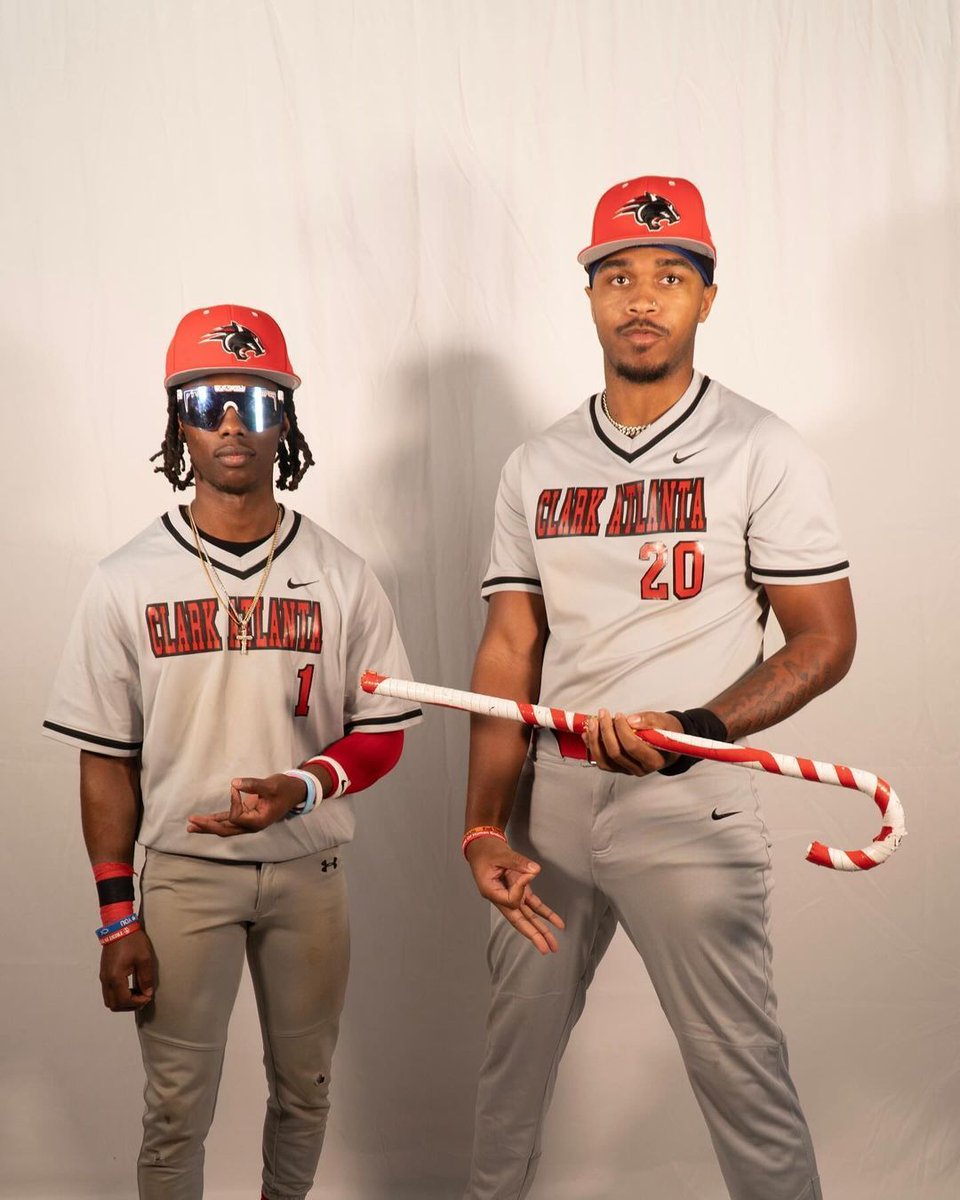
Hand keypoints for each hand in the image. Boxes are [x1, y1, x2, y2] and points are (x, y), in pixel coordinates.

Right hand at [99, 929, 155, 1011]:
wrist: (119, 927)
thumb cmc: (132, 940)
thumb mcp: (144, 958)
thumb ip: (146, 978)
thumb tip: (147, 992)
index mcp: (115, 977)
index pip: (124, 1001)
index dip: (137, 1003)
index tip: (148, 996)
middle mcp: (106, 979)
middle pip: (114, 1005)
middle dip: (129, 1005)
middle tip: (143, 997)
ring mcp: (103, 976)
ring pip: (109, 1000)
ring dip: (123, 1001)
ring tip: (137, 992)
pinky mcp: (104, 972)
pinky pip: (108, 991)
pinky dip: (118, 994)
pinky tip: (130, 987)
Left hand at [186, 773, 306, 836]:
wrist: (294, 791)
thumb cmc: (285, 788)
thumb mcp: (271, 785)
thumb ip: (253, 785)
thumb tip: (234, 783)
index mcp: (259, 821)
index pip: (237, 817)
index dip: (233, 803)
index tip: (236, 788)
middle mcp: (251, 825)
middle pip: (226, 829)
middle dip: (208, 826)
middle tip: (191, 822)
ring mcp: (247, 822)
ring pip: (224, 827)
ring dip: (208, 826)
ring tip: (190, 827)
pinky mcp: (245, 815)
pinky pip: (227, 820)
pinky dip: (215, 820)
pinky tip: (202, 821)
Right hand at [465, 835, 564, 954]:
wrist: (483, 846)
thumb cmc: (486, 851)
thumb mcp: (500, 854)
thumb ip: (518, 862)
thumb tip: (534, 870)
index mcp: (491, 891)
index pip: (511, 899)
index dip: (522, 888)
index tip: (527, 872)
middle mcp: (501, 898)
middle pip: (518, 920)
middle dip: (533, 934)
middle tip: (545, 948)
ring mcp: (510, 895)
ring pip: (527, 916)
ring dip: (541, 930)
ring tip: (553, 944)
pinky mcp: (519, 890)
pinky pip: (533, 905)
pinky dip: (545, 913)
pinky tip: (556, 922)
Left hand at [584, 709, 683, 775]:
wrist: (668, 742)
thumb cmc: (667, 731)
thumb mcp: (664, 722)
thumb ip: (649, 721)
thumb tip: (630, 720)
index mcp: (654, 760)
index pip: (633, 748)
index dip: (622, 731)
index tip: (619, 716)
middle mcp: (640, 769)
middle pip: (616, 754)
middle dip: (606, 732)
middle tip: (603, 714)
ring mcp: (628, 770)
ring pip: (605, 761)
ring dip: (595, 741)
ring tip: (593, 723)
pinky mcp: (619, 768)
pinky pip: (602, 761)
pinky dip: (593, 747)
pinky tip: (589, 734)